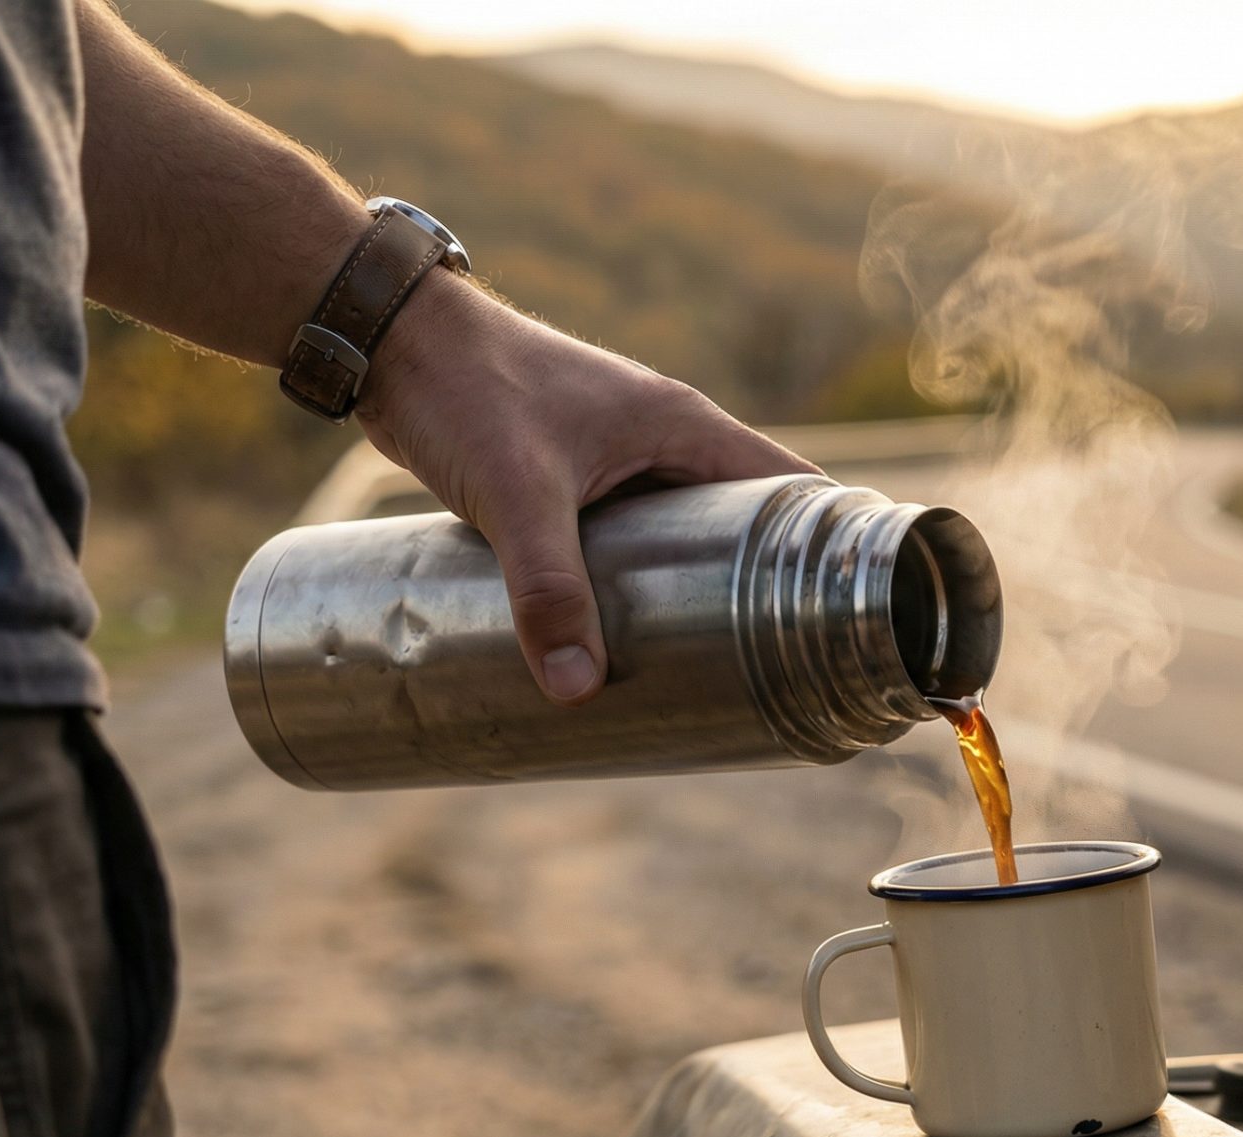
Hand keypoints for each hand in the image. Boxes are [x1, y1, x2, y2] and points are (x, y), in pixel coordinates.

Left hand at [355, 269, 818, 704]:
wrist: (392, 341)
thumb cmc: (467, 391)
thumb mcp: (516, 495)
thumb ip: (547, 589)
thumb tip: (577, 688)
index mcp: (686, 428)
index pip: (793, 490)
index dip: (831, 550)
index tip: (851, 618)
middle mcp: (666, 441)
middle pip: (743, 527)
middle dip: (761, 595)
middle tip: (773, 676)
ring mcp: (620, 459)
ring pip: (682, 539)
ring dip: (692, 594)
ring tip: (704, 675)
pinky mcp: (574, 478)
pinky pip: (628, 541)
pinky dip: (635, 585)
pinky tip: (619, 639)